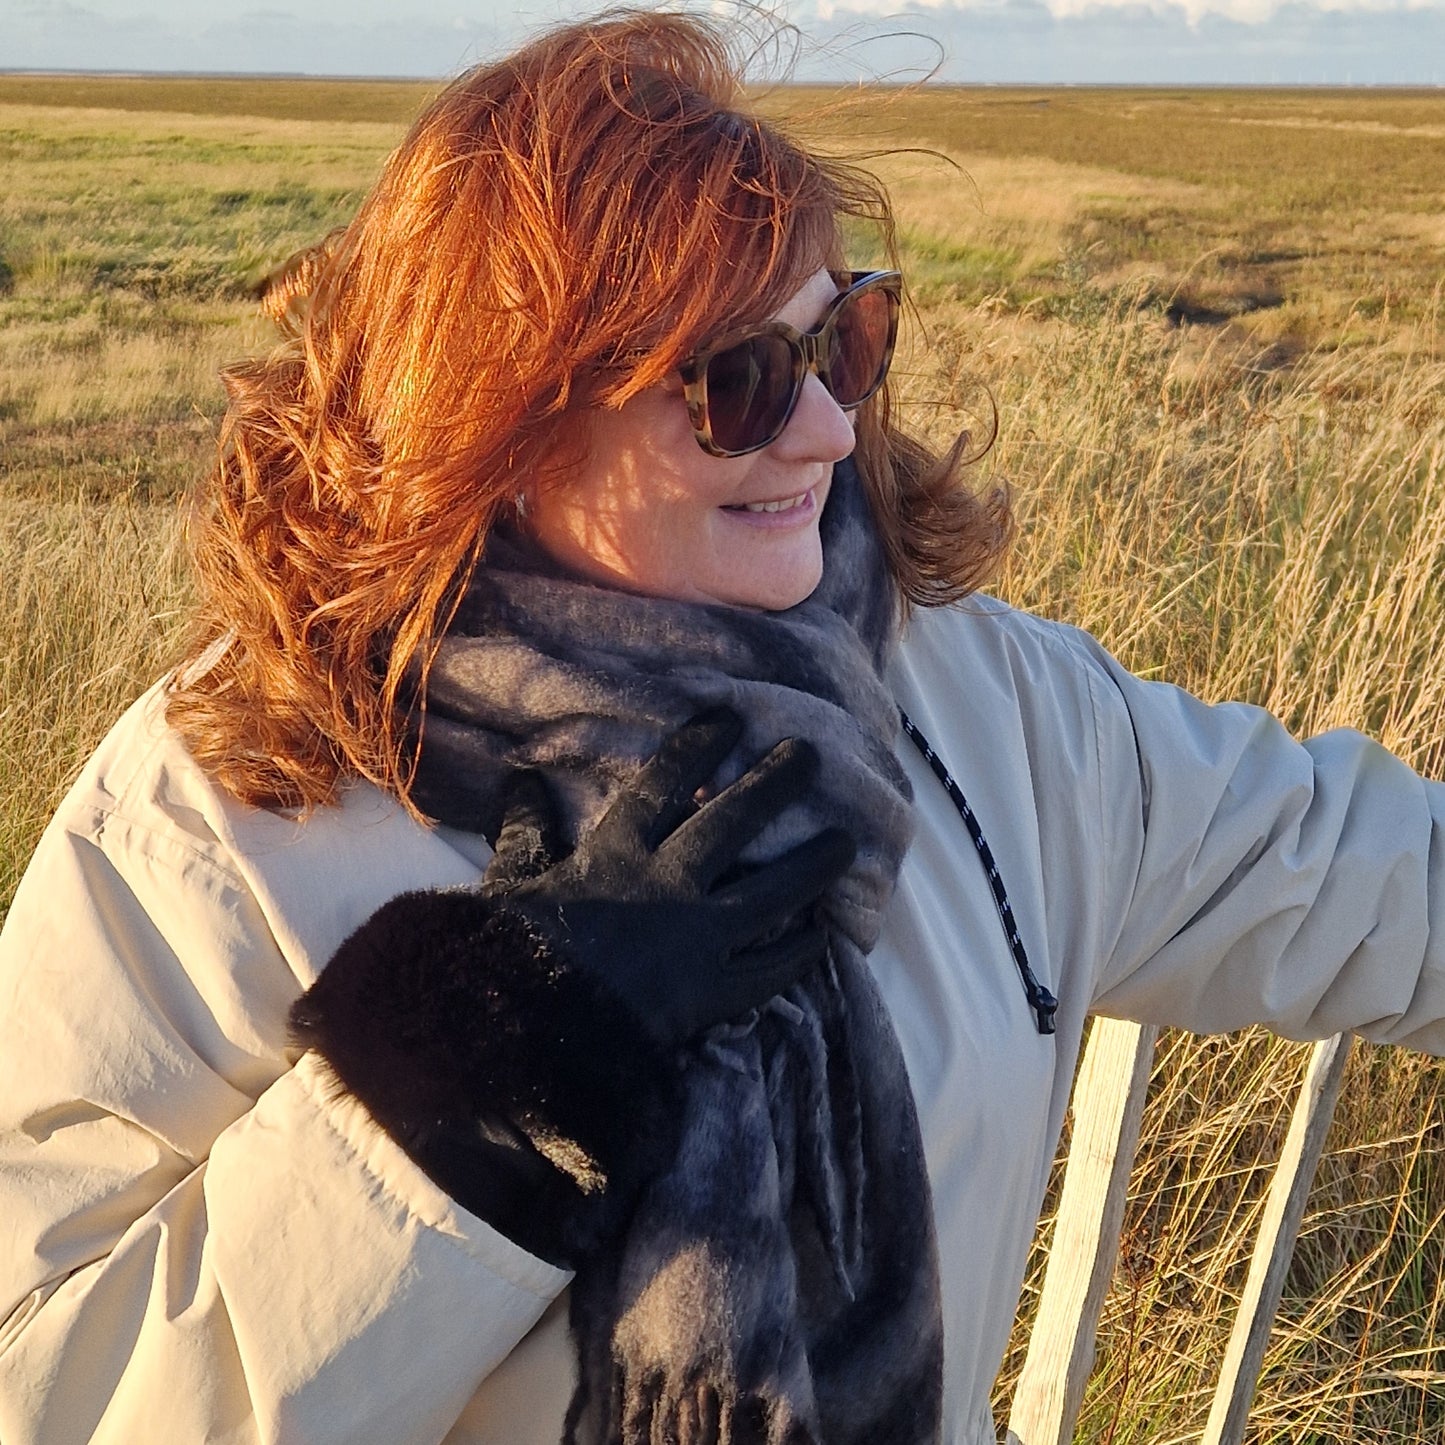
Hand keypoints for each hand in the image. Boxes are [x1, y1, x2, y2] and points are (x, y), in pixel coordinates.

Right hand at [485, 706, 855, 1047]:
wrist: (525, 1035)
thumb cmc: (512, 954)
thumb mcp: (511, 881)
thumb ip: (525, 831)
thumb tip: (519, 780)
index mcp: (617, 853)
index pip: (663, 786)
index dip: (697, 748)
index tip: (728, 718)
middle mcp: (668, 885)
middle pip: (732, 824)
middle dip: (774, 785)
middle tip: (811, 756)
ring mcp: (698, 940)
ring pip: (770, 893)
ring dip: (811, 865)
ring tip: (847, 841)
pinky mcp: (712, 994)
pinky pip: (769, 970)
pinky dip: (798, 952)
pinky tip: (826, 935)